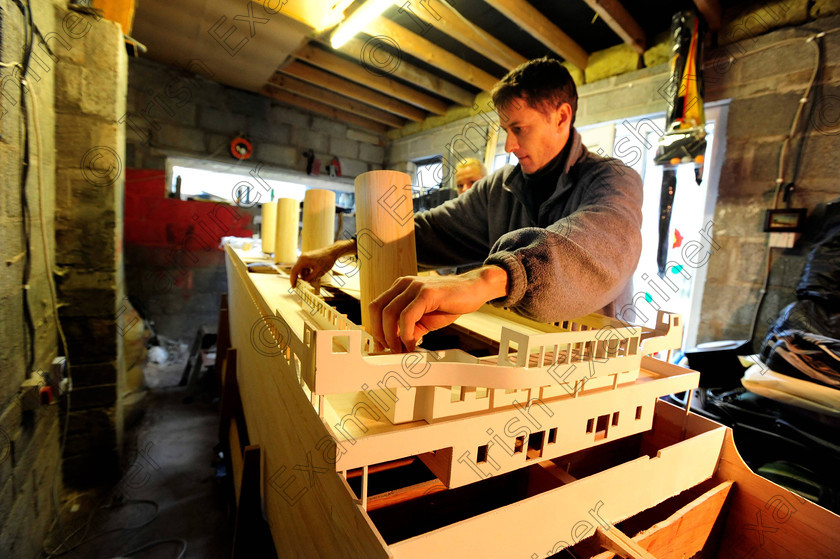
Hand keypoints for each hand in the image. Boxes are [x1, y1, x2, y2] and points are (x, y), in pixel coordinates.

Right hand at [289, 240, 354, 286]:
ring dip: (305, 275)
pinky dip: (308, 271)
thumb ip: (310, 278)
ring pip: (302, 269)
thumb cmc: (327, 260)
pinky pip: (305, 266)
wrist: (333, 252)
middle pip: (297, 270)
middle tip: (304, 285)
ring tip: (314, 277)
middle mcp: (302, 258)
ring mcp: (305, 257)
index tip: (294, 287)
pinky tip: (315, 273)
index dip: (293, 280)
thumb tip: (304, 282)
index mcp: (303, 260)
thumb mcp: (318, 272)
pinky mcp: (308, 258)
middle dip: (301, 278)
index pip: (294, 271)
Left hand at [369, 266, 507, 352]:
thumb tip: (396, 346)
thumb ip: (409, 329)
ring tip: (402, 349)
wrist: (474, 291)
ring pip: (390, 313)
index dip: (375, 328)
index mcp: (400, 288)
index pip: (376, 307)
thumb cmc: (449, 304)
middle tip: (390, 350)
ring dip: (392, 337)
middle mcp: (404, 284)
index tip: (381, 346)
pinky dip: (407, 334)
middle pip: (377, 309)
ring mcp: (414, 286)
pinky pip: (407, 316)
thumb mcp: (424, 320)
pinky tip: (413, 343)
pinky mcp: (426, 292)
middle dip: (380, 334)